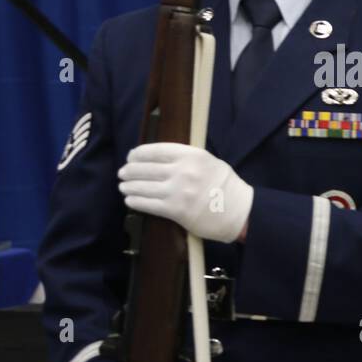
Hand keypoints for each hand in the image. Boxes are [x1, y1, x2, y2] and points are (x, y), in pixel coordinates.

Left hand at [119, 143, 252, 242]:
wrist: (238, 211)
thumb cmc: (224, 185)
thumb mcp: (208, 161)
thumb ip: (185, 158)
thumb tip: (157, 158)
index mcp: (191, 155)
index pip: (155, 150)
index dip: (138, 154)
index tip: (131, 157)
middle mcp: (183, 171)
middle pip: (145, 168)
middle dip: (129, 170)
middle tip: (123, 172)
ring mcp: (178, 191)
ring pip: (143, 186)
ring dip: (129, 186)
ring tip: (123, 186)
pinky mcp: (175, 210)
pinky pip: (148, 204)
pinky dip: (135, 201)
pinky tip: (130, 199)